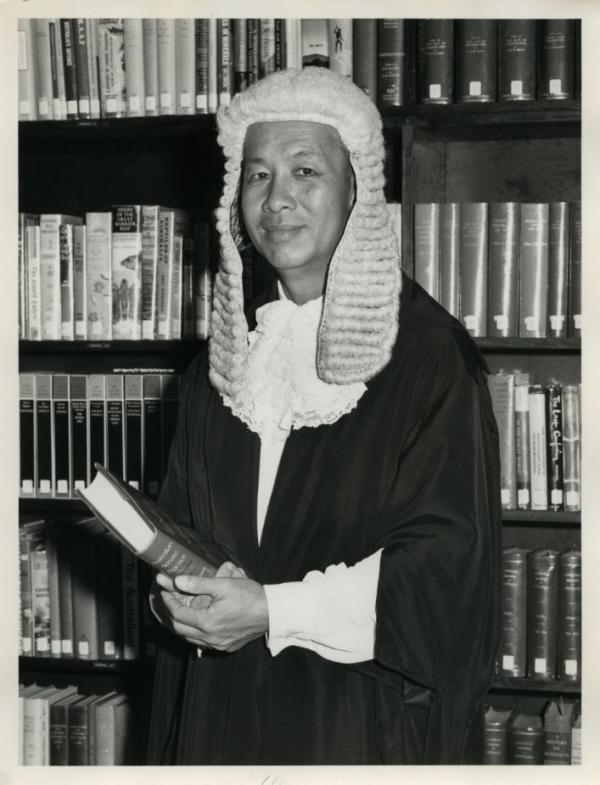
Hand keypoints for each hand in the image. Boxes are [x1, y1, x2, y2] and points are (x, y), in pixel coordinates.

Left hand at [151, 563, 268, 652]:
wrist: (272, 612)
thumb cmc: (249, 596)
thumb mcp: (223, 584)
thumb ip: (198, 584)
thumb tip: (178, 581)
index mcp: (207, 622)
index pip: (178, 614)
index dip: (169, 601)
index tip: (165, 591)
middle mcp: (210, 637)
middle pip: (180, 629)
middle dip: (172, 614)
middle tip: (170, 600)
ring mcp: (219, 644)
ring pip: (191, 638)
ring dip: (182, 625)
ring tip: (181, 611)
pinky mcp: (227, 646)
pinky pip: (204, 643)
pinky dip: (196, 633)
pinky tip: (199, 623)